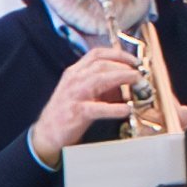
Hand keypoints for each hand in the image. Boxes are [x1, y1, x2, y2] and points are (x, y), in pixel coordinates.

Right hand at [30, 49, 144, 166]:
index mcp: (75, 72)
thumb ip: (102, 84)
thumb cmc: (67, 111)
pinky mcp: (76, 113)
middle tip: (140, 73)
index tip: (134, 59)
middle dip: (124, 65)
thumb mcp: (82, 91)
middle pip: (101, 64)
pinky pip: (98, 108)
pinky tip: (127, 109)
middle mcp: (74, 80)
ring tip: (137, 82)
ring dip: (122, 78)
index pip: (96, 54)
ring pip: (100, 79)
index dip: (118, 54)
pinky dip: (115, 108)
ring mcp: (74, 95)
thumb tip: (126, 81)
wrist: (47, 132)